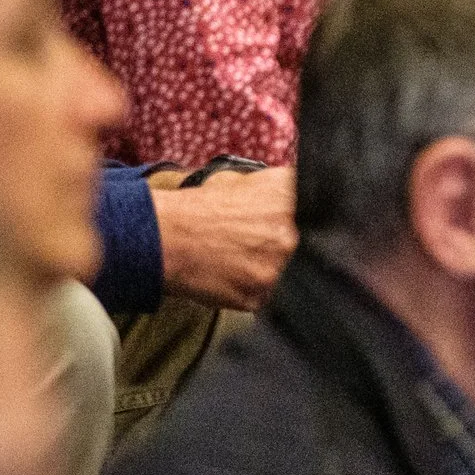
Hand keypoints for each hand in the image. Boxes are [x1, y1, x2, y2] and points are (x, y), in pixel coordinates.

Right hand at [153, 165, 295, 309]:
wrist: (162, 237)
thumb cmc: (194, 208)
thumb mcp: (236, 180)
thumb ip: (270, 189)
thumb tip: (289, 194)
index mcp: (287, 197)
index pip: (312, 210)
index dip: (296, 217)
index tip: (284, 223)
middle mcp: (289, 232)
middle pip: (297, 244)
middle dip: (274, 243)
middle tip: (245, 241)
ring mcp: (276, 266)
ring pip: (280, 270)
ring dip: (260, 267)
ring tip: (230, 257)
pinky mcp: (260, 294)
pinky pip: (261, 293)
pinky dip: (244, 287)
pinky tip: (225, 273)